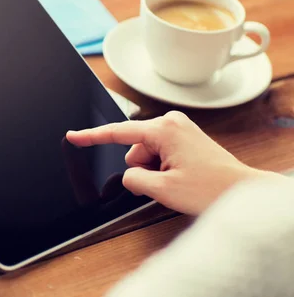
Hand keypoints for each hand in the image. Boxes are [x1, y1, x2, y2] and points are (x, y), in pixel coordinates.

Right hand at [66, 111, 265, 214]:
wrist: (242, 192)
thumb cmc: (211, 188)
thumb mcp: (163, 189)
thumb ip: (134, 179)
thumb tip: (128, 175)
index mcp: (164, 129)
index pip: (117, 133)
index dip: (91, 137)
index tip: (72, 136)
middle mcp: (171, 123)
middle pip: (134, 149)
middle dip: (142, 168)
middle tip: (165, 182)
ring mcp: (179, 129)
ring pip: (146, 153)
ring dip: (154, 170)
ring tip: (178, 180)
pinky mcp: (184, 137)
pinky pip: (159, 153)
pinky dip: (162, 167)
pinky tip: (181, 176)